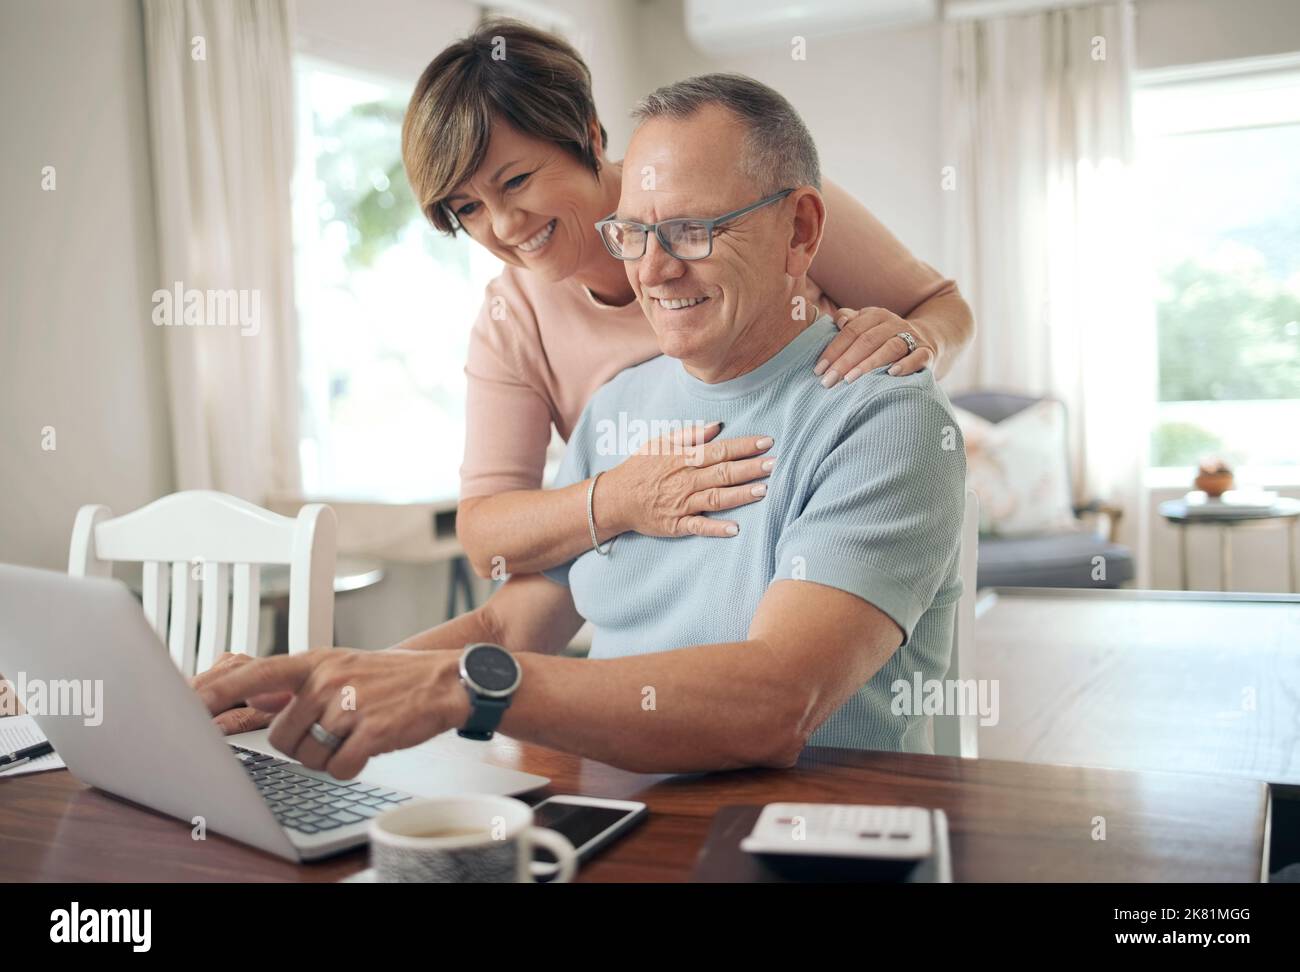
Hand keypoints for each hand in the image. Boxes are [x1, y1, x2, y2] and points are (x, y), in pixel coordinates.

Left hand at [195, 647, 466, 779]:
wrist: (447, 682)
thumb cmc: (393, 678)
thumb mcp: (343, 667)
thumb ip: (299, 685)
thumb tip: (254, 698)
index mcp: (315, 661)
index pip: (253, 675)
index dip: (216, 693)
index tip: (185, 705)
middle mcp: (327, 679)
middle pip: (282, 738)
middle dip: (304, 746)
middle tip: (335, 730)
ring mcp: (349, 704)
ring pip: (310, 758)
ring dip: (330, 757)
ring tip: (356, 733)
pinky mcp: (370, 731)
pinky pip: (339, 769)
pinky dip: (352, 766)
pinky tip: (370, 746)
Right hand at [598, 421, 774, 538]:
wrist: (615, 498)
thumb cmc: (640, 467)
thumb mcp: (660, 443)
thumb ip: (689, 434)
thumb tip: (716, 425)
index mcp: (683, 458)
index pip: (719, 450)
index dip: (744, 446)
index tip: (767, 441)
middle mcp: (685, 480)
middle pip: (723, 473)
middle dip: (750, 468)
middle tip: (775, 464)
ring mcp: (681, 504)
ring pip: (716, 498)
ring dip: (740, 494)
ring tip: (764, 490)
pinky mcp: (676, 525)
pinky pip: (698, 527)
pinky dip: (716, 528)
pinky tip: (735, 528)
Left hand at [816, 307, 937, 384]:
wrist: (927, 338)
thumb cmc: (885, 336)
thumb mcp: (866, 324)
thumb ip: (848, 320)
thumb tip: (839, 321)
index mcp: (875, 315)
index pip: (850, 331)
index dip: (833, 349)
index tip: (819, 370)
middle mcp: (894, 323)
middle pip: (867, 340)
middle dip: (845, 361)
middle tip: (829, 381)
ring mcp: (912, 336)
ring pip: (890, 347)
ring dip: (869, 363)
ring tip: (851, 380)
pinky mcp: (927, 352)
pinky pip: (918, 357)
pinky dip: (906, 364)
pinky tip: (891, 374)